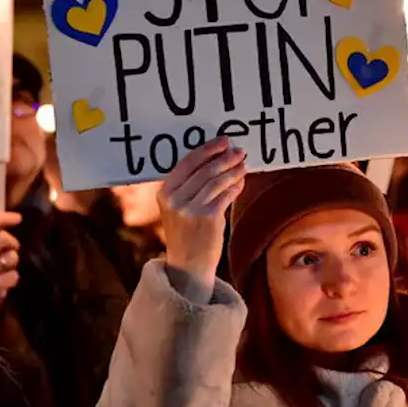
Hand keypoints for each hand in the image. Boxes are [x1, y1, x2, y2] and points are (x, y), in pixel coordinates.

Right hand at [0, 212, 22, 314]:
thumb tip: (6, 221)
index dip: (4, 218)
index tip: (18, 218)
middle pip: (4, 238)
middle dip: (12, 242)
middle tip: (10, 248)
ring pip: (12, 258)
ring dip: (12, 262)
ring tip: (2, 268)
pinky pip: (14, 275)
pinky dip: (11, 278)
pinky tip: (2, 281)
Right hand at [158, 137, 246, 298]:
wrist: (187, 265)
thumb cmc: (186, 232)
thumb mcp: (176, 207)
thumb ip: (189, 186)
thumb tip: (217, 159)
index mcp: (164, 192)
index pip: (187, 163)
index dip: (206, 150)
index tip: (222, 141)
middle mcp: (175, 200)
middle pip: (204, 170)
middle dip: (224, 158)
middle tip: (238, 151)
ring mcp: (190, 209)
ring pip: (217, 181)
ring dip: (233, 171)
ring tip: (243, 165)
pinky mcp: (208, 218)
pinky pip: (226, 195)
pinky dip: (236, 186)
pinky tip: (240, 183)